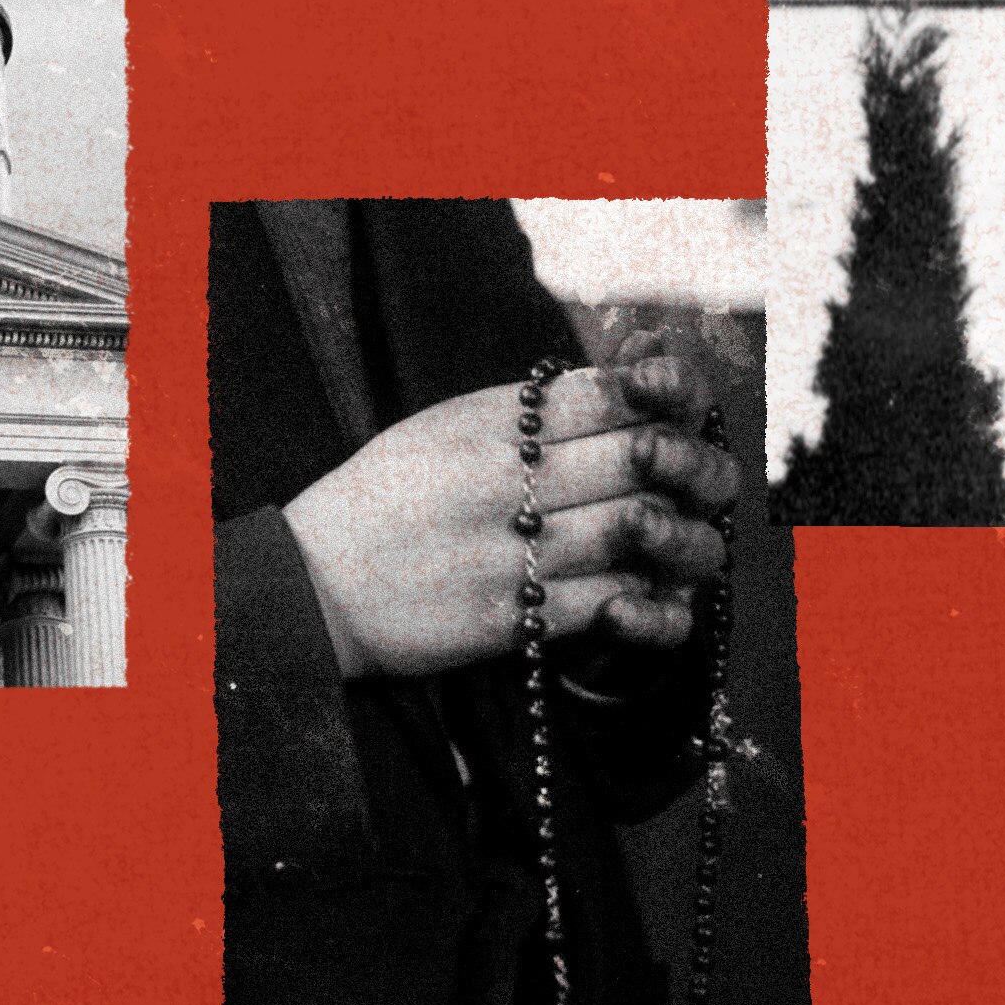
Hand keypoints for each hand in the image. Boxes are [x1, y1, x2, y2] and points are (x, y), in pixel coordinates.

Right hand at [281, 365, 737, 680]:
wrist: (311, 587)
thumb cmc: (385, 499)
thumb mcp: (448, 426)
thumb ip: (530, 409)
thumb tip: (624, 386)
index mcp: (491, 423)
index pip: (611, 392)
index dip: (666, 394)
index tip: (673, 407)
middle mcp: (507, 479)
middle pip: (643, 456)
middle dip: (689, 464)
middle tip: (694, 477)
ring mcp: (512, 551)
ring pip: (641, 528)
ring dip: (679, 533)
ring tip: (679, 535)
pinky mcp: (512, 619)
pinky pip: (612, 603)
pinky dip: (649, 599)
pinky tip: (649, 591)